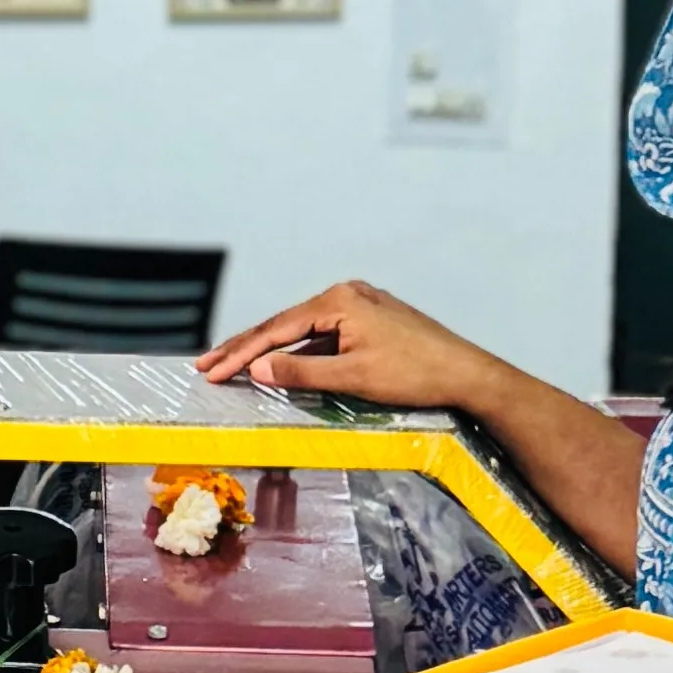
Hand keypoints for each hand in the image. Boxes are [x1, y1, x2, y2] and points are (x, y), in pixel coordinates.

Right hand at [198, 276, 481, 410]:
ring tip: (232, 367)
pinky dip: (299, 352)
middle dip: (245, 348)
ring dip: (270, 351)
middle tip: (207, 365)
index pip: (277, 329)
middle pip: (284, 325)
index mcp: (339, 300)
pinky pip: (323, 336)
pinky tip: (279, 365)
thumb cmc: (415, 374)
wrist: (466, 374)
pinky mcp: (370, 321)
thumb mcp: (354, 378)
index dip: (240, 354)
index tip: (211, 371)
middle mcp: (346, 295)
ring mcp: (359, 306)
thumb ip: (302, 373)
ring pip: (302, 331)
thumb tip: (258, 369)